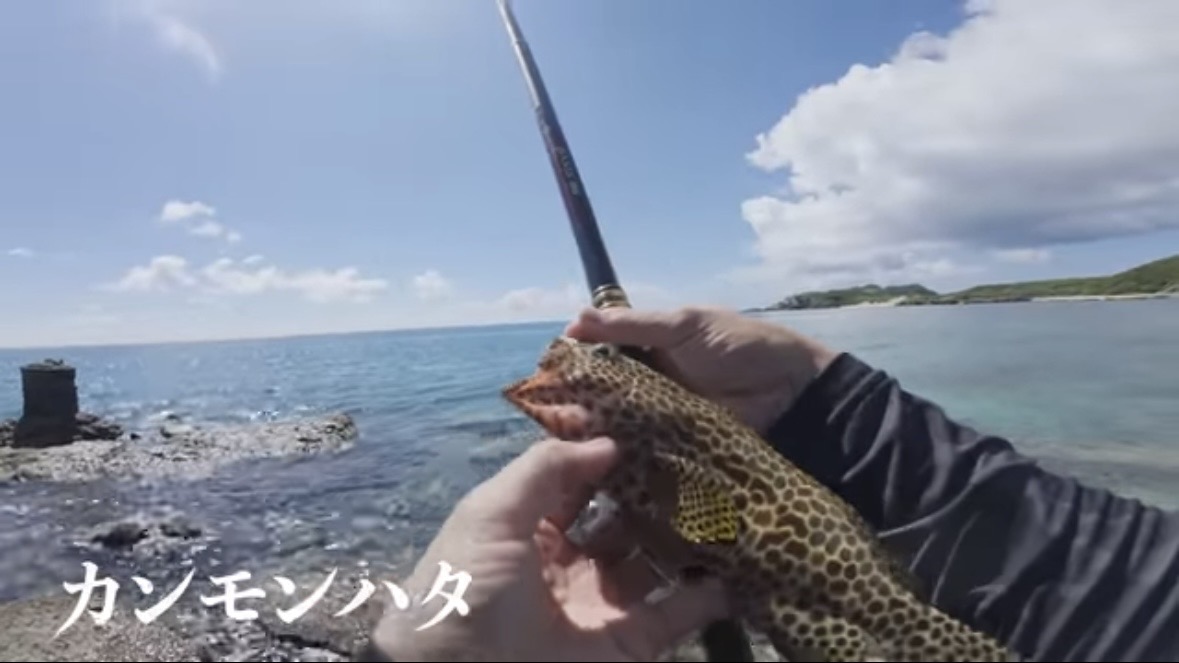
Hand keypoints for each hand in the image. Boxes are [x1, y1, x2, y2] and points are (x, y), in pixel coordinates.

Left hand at [367, 437, 727, 660]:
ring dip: (687, 535)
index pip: (577, 481)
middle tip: (699, 458)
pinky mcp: (628, 646)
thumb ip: (546, 469)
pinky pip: (675, 615)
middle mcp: (566, 563)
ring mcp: (599, 605)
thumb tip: (606, 439)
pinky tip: (735, 562)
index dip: (608, 453)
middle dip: (656, 491)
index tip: (651, 424)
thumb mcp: (492, 515)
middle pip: (622, 518)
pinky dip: (708, 594)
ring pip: (654, 561)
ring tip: (725, 500)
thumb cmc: (463, 588)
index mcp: (526, 529)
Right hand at [564, 306, 837, 434]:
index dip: (574, 364)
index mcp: (647, 350)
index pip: (598, 356)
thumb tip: (575, 319)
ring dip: (594, 434)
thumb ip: (632, 325)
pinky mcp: (674, 453)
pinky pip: (641, 455)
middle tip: (553, 416)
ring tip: (570, 443)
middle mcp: (646, 387)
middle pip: (600, 397)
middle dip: (577, 404)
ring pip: (614, 428)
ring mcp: (659, 422)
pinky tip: (599, 465)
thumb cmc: (741, 346)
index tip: (549, 374)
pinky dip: (622, 459)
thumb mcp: (685, 325)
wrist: (793, 393)